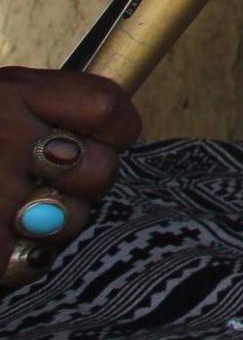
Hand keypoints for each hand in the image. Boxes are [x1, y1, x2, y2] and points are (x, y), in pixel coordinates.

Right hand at [0, 68, 139, 274]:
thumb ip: (47, 107)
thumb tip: (115, 124)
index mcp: (15, 93)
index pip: (107, 106)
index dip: (119, 130)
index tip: (111, 138)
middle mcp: (8, 135)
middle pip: (100, 169)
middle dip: (86, 185)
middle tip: (52, 186)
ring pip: (70, 221)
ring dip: (52, 227)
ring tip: (17, 216)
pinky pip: (31, 260)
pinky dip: (19, 259)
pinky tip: (2, 242)